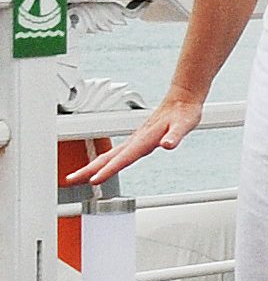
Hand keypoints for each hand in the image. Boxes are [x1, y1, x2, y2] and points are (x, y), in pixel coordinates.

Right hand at [78, 93, 205, 186]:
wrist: (182, 100)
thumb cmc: (184, 113)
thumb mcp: (184, 125)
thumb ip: (175, 136)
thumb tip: (167, 145)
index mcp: (145, 139)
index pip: (123, 158)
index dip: (109, 170)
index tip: (94, 180)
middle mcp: (136, 140)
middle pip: (107, 158)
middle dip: (88, 169)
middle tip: (70, 180)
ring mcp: (134, 140)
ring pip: (108, 155)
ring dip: (91, 166)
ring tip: (76, 177)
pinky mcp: (136, 140)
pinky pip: (115, 153)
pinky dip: (104, 162)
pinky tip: (99, 167)